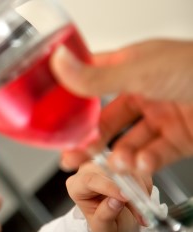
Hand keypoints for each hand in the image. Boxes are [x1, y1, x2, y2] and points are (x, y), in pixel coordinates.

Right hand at [51, 40, 192, 172]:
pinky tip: (143, 164)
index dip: (71, 99)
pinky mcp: (180, 140)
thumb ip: (95, 76)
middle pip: (106, 121)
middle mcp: (146, 91)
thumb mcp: (141, 71)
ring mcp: (163, 117)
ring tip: (118, 165)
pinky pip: (154, 155)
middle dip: (89, 142)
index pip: (92, 81)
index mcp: (133, 67)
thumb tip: (58, 63)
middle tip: (74, 158)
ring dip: (120, 156)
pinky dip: (146, 163)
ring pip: (129, 142)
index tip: (53, 119)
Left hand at [66, 162, 151, 231]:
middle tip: (142, 208)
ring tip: (141, 211)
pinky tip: (141, 200)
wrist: (116, 220)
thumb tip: (116, 201)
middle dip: (130, 190)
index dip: (109, 187)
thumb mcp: (102, 227)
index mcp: (76, 186)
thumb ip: (105, 215)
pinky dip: (145, 187)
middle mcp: (88, 171)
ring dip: (140, 190)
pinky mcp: (123, 164)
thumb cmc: (104, 223)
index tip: (126, 197)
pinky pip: (138, 171)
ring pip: (128, 170)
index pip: (90, 180)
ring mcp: (105, 165)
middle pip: (111, 171)